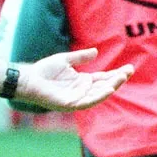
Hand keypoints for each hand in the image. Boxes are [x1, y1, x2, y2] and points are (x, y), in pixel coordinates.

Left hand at [18, 48, 132, 111]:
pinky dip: (99, 96)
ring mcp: (77, 99)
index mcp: (82, 82)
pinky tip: (108, 89)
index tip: (129, 68)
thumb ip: (80, 57)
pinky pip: (88, 101)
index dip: (116, 74)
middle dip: (117, 80)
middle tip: (129, 71)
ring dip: (111, 87)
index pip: (103, 79)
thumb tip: (96, 52)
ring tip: (121, 78)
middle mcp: (82, 91)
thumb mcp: (65, 60)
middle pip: (104, 86)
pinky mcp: (70, 104)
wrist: (28, 79)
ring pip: (98, 94)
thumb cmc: (43, 71)